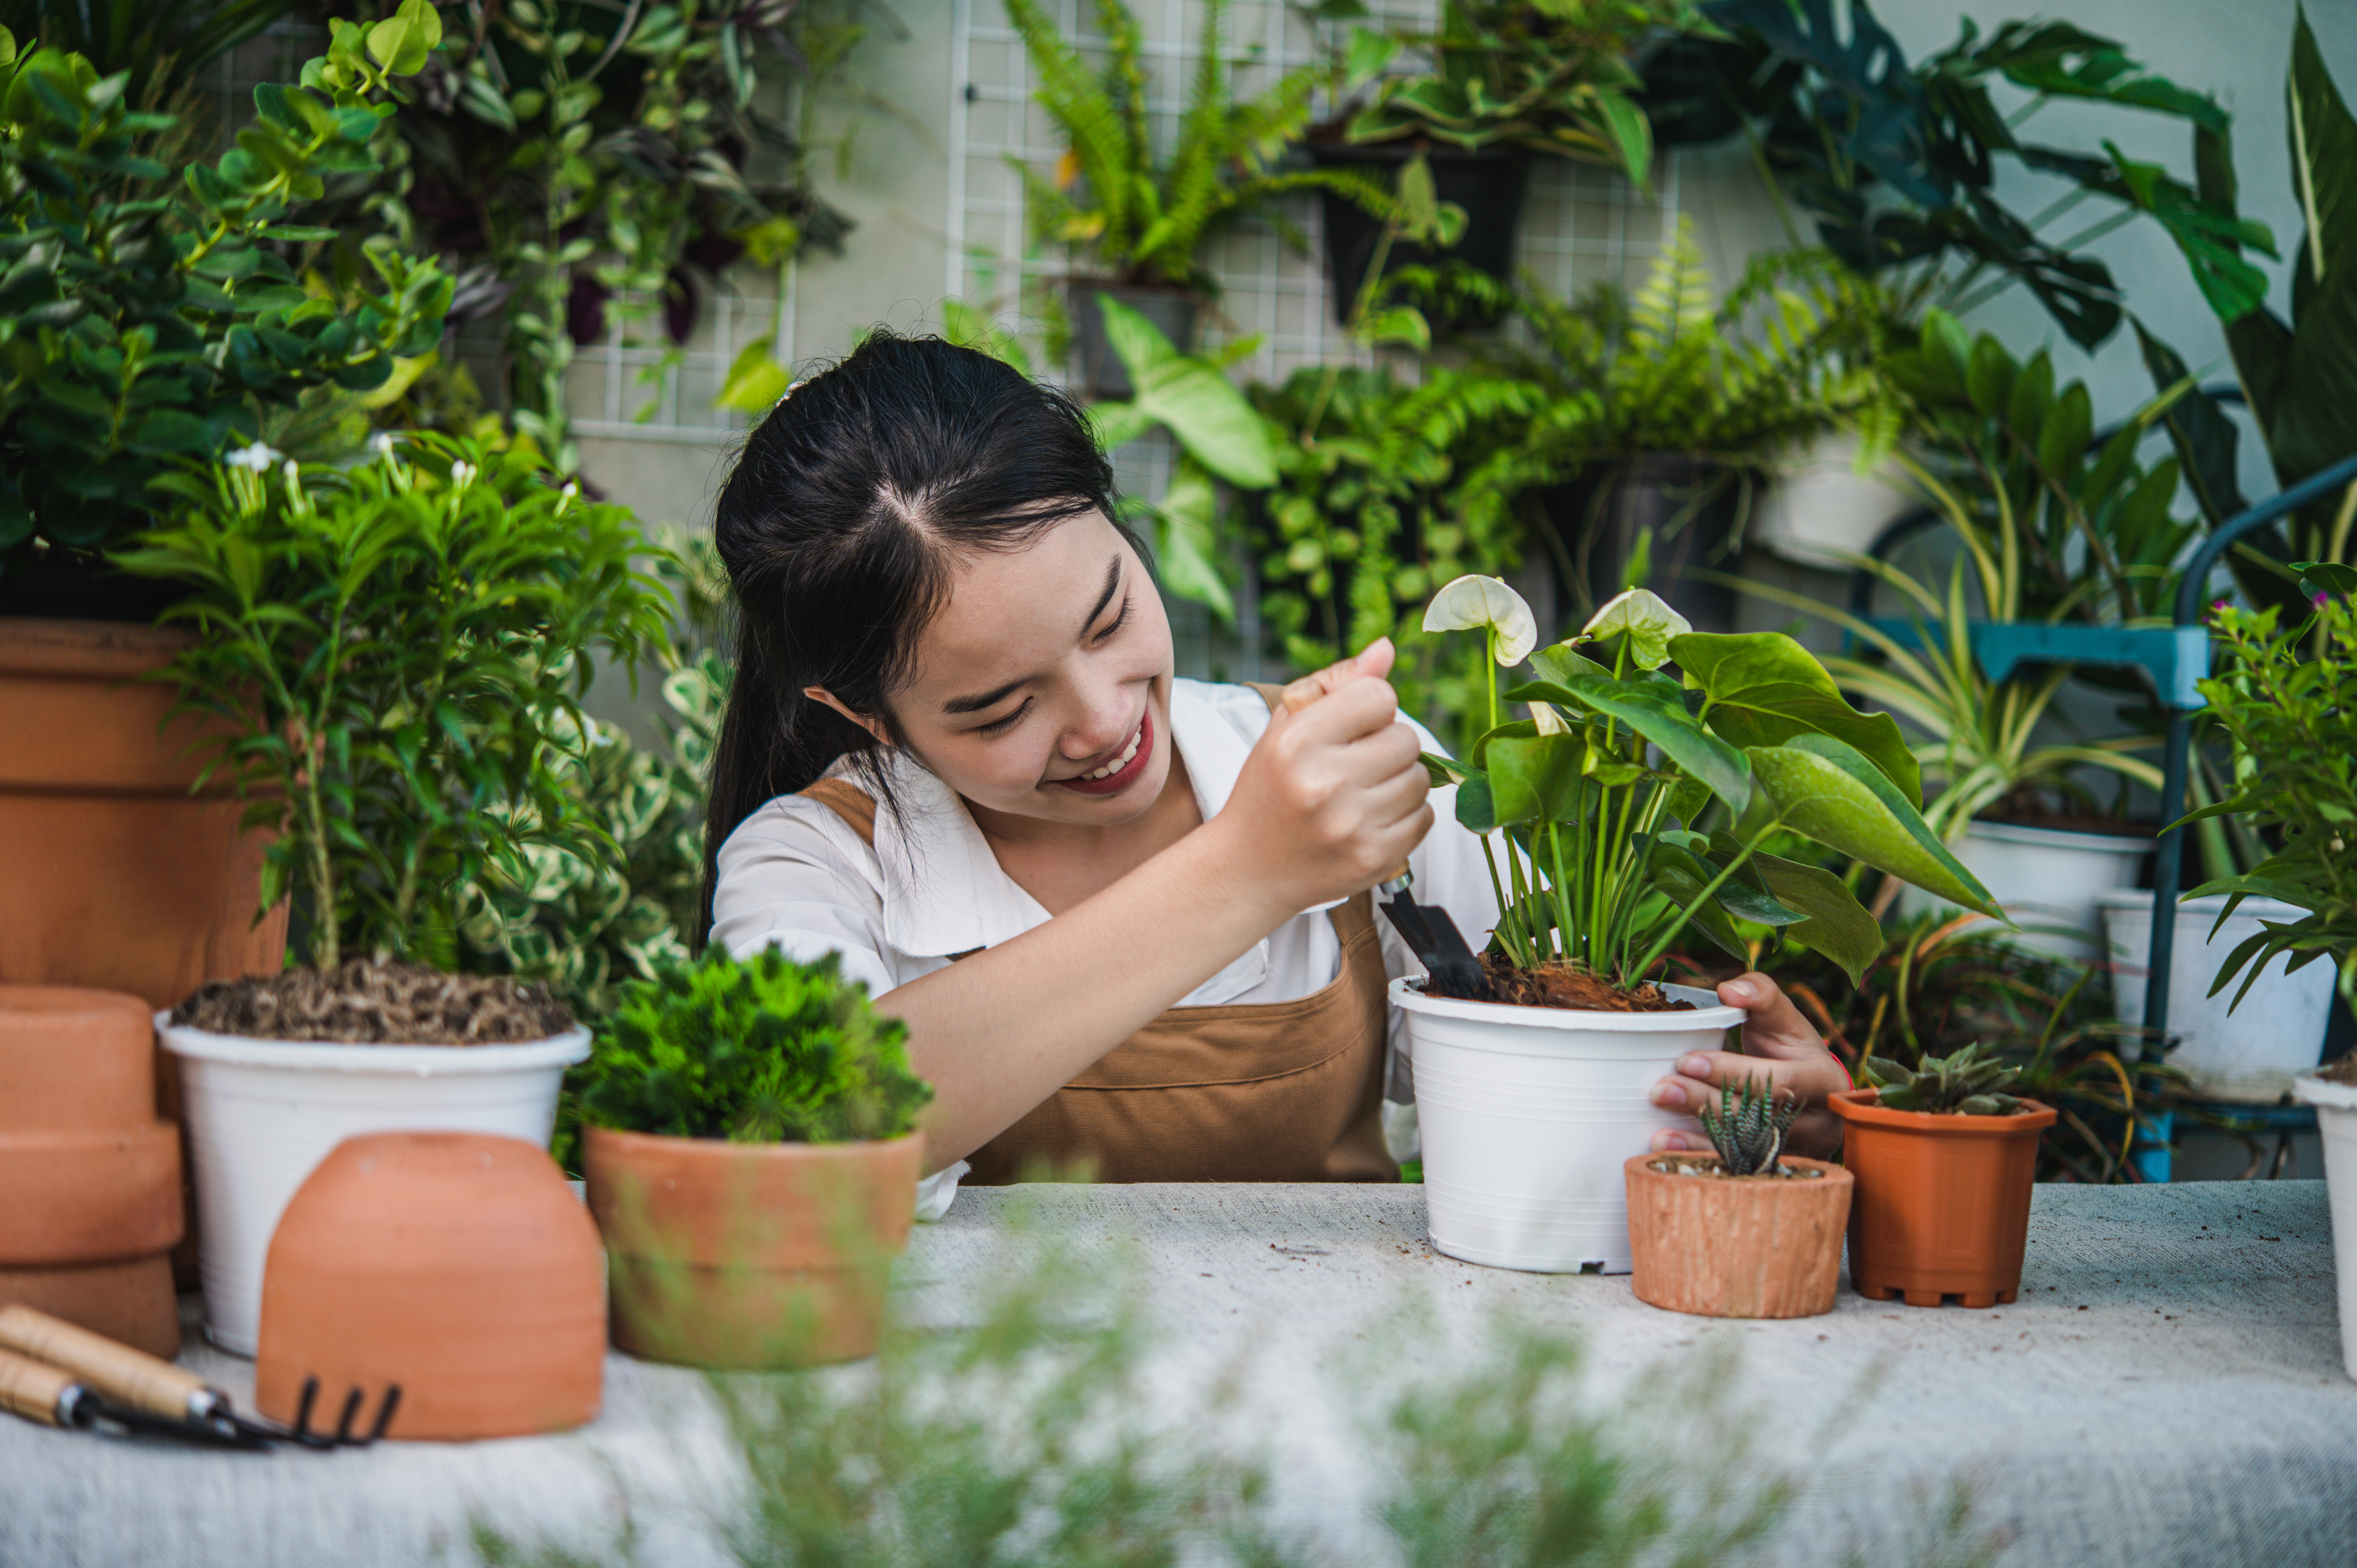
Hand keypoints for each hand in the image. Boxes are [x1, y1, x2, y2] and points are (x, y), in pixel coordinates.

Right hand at [1216, 638, 1432, 913]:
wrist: (1247, 869)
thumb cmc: (1270, 788)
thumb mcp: (1286, 726)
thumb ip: (1336, 682)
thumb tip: (1385, 648)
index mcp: (1297, 741)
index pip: (1379, 696)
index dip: (1370, 709)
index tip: (1349, 729)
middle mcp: (1324, 783)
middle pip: (1406, 739)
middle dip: (1387, 747)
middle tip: (1354, 764)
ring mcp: (1351, 825)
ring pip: (1420, 780)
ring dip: (1399, 781)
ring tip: (1361, 794)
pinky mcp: (1373, 859)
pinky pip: (1424, 818)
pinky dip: (1406, 816)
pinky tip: (1371, 819)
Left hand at [1648, 972, 1848, 1160]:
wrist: (1812, 1093)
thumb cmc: (1791, 1049)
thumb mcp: (1784, 1019)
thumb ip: (1760, 996)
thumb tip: (1729, 990)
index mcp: (1824, 1080)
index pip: (1776, 1079)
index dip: (1732, 1071)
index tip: (1688, 1061)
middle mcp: (1819, 1123)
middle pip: (1759, 1118)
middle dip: (1707, 1104)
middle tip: (1662, 1091)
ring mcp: (1802, 1151)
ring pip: (1748, 1150)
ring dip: (1700, 1141)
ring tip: (1659, 1133)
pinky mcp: (1780, 1168)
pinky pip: (1739, 1167)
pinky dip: (1703, 1159)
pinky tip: (1672, 1153)